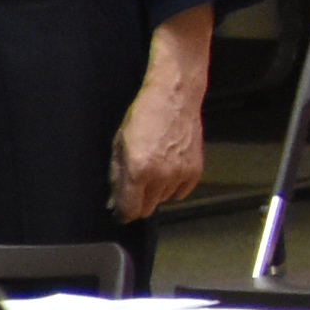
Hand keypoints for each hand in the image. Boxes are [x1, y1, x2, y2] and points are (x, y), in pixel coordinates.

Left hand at [111, 25, 212, 221]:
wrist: (175, 97)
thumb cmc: (145, 115)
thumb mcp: (119, 143)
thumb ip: (116, 176)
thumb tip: (114, 200)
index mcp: (139, 170)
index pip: (129, 211)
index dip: (121, 212)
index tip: (120, 208)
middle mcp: (162, 177)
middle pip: (146, 209)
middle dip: (138, 201)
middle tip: (136, 183)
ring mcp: (181, 174)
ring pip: (163, 200)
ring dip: (156, 192)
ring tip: (154, 169)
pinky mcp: (196, 171)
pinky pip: (181, 192)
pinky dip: (173, 186)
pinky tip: (168, 168)